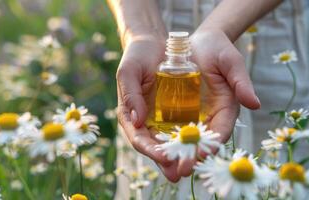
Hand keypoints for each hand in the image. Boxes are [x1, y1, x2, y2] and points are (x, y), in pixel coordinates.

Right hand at [116, 34, 181, 181]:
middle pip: (155, 147)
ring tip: (193, 165)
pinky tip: (200, 146)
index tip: (164, 157)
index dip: (150, 150)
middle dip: (167, 161)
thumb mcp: (128, 72)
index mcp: (130, 115)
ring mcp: (159, 119)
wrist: (153, 44)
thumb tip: (137, 122)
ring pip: (169, 142)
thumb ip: (130, 95)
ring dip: (180, 155)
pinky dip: (190, 139)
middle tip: (180, 172)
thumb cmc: (136, 56)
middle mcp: (144, 121)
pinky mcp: (174, 113)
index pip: (138, 139)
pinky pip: (182, 129)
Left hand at [174, 28, 260, 176]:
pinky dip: (165, 140)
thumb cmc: (217, 49)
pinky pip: (172, 129)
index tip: (200, 156)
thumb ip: (241, 81)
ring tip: (164, 166)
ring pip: (185, 140)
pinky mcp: (179, 112)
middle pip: (201, 143)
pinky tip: (155, 148)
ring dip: (176, 154)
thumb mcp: (231, 61)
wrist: (197, 43)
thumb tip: (255, 104)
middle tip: (178, 171)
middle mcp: (210, 117)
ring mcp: (194, 116)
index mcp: (226, 108)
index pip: (220, 132)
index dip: (211, 146)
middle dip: (190, 157)